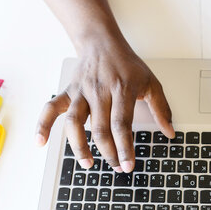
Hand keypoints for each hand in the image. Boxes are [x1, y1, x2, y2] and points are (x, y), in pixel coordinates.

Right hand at [35, 39, 174, 171]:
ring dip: (79, 146)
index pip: (122, 124)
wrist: (102, 42)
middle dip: (109, 152)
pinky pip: (51, 108)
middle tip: (116, 167)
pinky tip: (40, 142)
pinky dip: (43, 124)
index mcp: (122, 88)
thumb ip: (162, 108)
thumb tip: (170, 133)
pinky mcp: (68, 91)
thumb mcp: (151, 82)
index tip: (128, 165)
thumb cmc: (127, 64)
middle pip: (100, 128)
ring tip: (88, 163)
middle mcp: (99, 90)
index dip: (124, 147)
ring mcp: (81, 91)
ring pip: (75, 122)